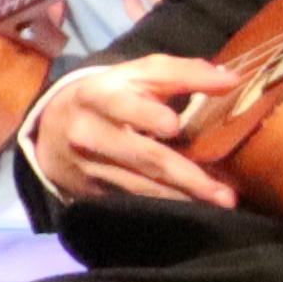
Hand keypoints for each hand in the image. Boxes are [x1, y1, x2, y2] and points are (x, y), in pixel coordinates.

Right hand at [33, 53, 243, 210]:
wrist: (51, 129)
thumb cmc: (108, 95)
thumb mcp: (134, 75)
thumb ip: (181, 72)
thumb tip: (231, 81)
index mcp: (99, 96)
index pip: (125, 106)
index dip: (148, 115)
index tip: (174, 126)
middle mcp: (89, 133)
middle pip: (144, 156)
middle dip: (187, 176)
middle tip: (224, 193)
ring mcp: (89, 167)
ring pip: (142, 186)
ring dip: (183, 197)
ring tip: (219, 202)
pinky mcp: (91, 192)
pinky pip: (133, 201)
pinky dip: (165, 205)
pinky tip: (191, 209)